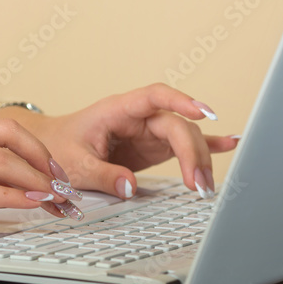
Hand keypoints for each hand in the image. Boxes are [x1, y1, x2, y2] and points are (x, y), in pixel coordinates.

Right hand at [0, 119, 78, 238]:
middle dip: (44, 163)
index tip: (55, 171)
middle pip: (11, 140)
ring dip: (36, 182)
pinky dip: (13, 197)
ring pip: (2, 162)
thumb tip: (10, 185)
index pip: (7, 129)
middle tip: (63, 187)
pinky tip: (30, 205)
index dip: (38, 149)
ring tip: (55, 200)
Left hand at [9, 83, 239, 199]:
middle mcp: (139, 117)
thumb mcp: (73, 164)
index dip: (180, 101)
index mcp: (118, 110)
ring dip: (199, 161)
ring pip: (185, 138)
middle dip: (192, 152)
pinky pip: (184, 144)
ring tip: (205, 187)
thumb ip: (102, 174)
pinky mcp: (154, 147)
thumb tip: (131, 186)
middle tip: (198, 184)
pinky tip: (230, 144)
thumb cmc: (61, 146)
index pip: (154, 96)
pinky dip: (207, 145)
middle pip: (177, 125)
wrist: (53, 146)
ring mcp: (149, 132)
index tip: (202, 113)